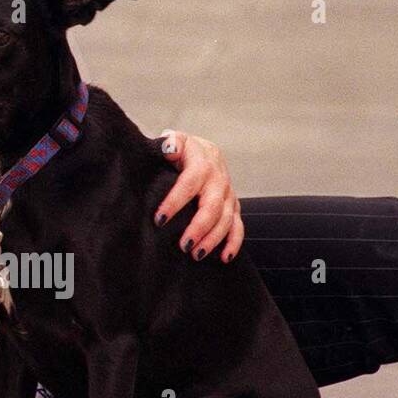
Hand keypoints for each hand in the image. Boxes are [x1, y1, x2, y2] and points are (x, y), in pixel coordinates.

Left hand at [153, 129, 243, 263]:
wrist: (200, 150)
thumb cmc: (180, 149)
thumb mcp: (173, 140)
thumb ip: (169, 143)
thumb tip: (169, 148)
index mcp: (202, 161)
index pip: (189, 183)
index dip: (175, 202)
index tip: (159, 220)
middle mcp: (219, 178)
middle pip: (212, 206)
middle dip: (198, 227)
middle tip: (184, 245)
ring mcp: (228, 192)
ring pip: (226, 219)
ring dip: (213, 239)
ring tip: (196, 254)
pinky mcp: (233, 205)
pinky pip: (238, 225)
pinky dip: (234, 242)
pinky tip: (224, 257)